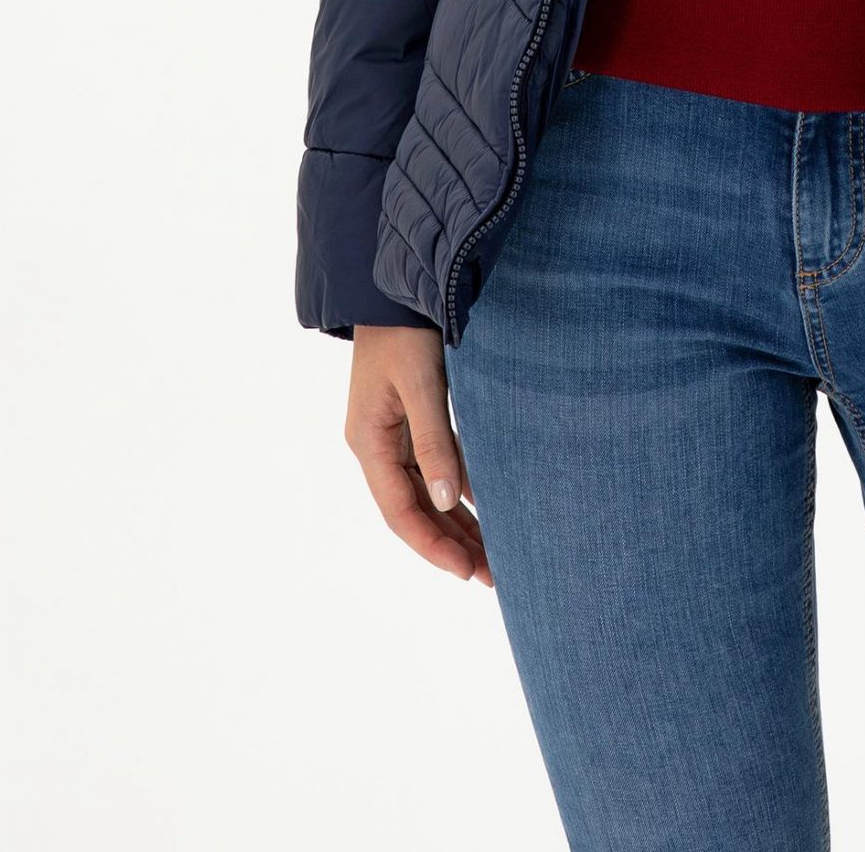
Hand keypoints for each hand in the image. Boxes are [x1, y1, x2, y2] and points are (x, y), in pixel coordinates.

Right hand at [345, 325, 493, 585]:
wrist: (398, 286)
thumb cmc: (406, 331)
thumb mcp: (421, 385)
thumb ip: (434, 442)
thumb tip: (449, 502)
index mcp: (368, 442)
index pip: (400, 511)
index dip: (432, 545)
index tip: (466, 571)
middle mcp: (378, 445)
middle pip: (415, 509)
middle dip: (451, 545)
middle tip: (492, 577)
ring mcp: (394, 434)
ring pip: (429, 493)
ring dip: (458, 524)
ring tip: (495, 558)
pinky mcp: (414, 419)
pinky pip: (438, 467)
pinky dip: (462, 490)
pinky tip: (488, 510)